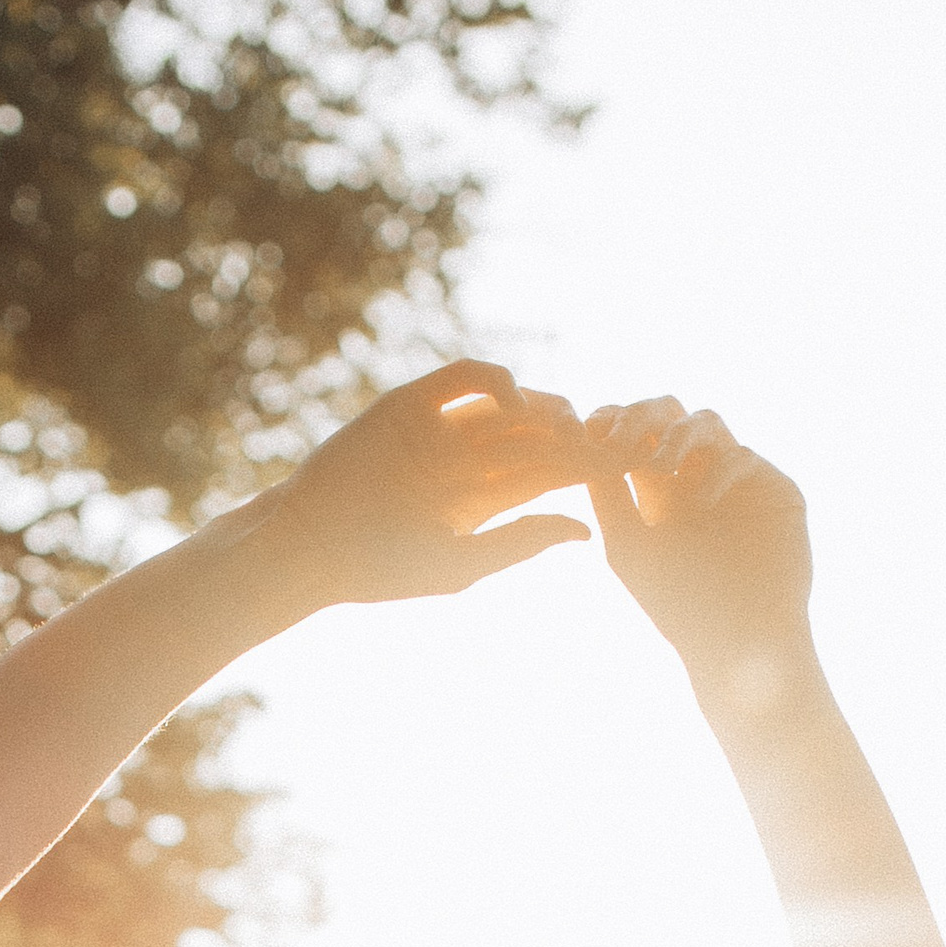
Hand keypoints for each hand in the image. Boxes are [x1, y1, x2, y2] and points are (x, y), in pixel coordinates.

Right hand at [261, 362, 594, 605]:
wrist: (311, 545)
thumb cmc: (380, 570)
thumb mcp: (459, 564)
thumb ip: (521, 541)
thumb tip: (586, 531)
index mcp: (487, 500)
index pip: (554, 473)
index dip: (593, 466)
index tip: (634, 464)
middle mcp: (471, 458)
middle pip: (541, 435)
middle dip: (581, 434)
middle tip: (620, 434)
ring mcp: (444, 427)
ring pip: (513, 405)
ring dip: (547, 410)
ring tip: (570, 428)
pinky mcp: (414, 402)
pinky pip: (467, 376)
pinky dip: (497, 381)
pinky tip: (516, 405)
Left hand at [585, 399, 815, 692]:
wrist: (736, 643)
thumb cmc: (676, 603)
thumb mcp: (626, 544)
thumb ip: (606, 493)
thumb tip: (582, 438)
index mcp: (656, 487)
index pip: (633, 433)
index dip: (612, 422)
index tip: (590, 430)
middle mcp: (696, 475)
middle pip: (668, 413)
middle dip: (640, 416)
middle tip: (621, 437)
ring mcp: (736, 478)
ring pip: (706, 421)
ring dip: (676, 435)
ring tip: (659, 466)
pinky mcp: (774, 487)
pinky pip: (741, 457)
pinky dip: (715, 473)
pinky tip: (700, 505)